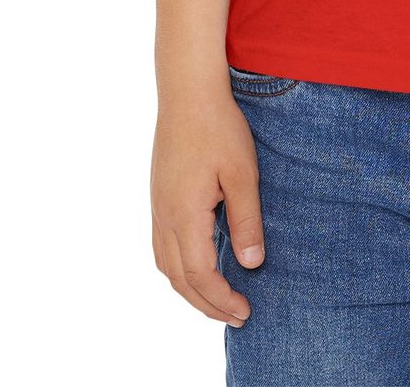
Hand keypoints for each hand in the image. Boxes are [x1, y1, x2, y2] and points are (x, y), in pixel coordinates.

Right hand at [151, 91, 266, 326]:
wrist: (188, 92)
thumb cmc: (219, 127)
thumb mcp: (242, 173)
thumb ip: (246, 221)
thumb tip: (251, 265)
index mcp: (185, 215)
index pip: (200, 275)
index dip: (221, 299)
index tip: (245, 311)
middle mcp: (164, 217)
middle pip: (179, 279)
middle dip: (207, 304)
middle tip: (236, 317)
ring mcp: (157, 207)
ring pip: (166, 265)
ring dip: (190, 289)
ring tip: (216, 300)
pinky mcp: (159, 196)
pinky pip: (162, 246)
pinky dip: (179, 268)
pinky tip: (197, 264)